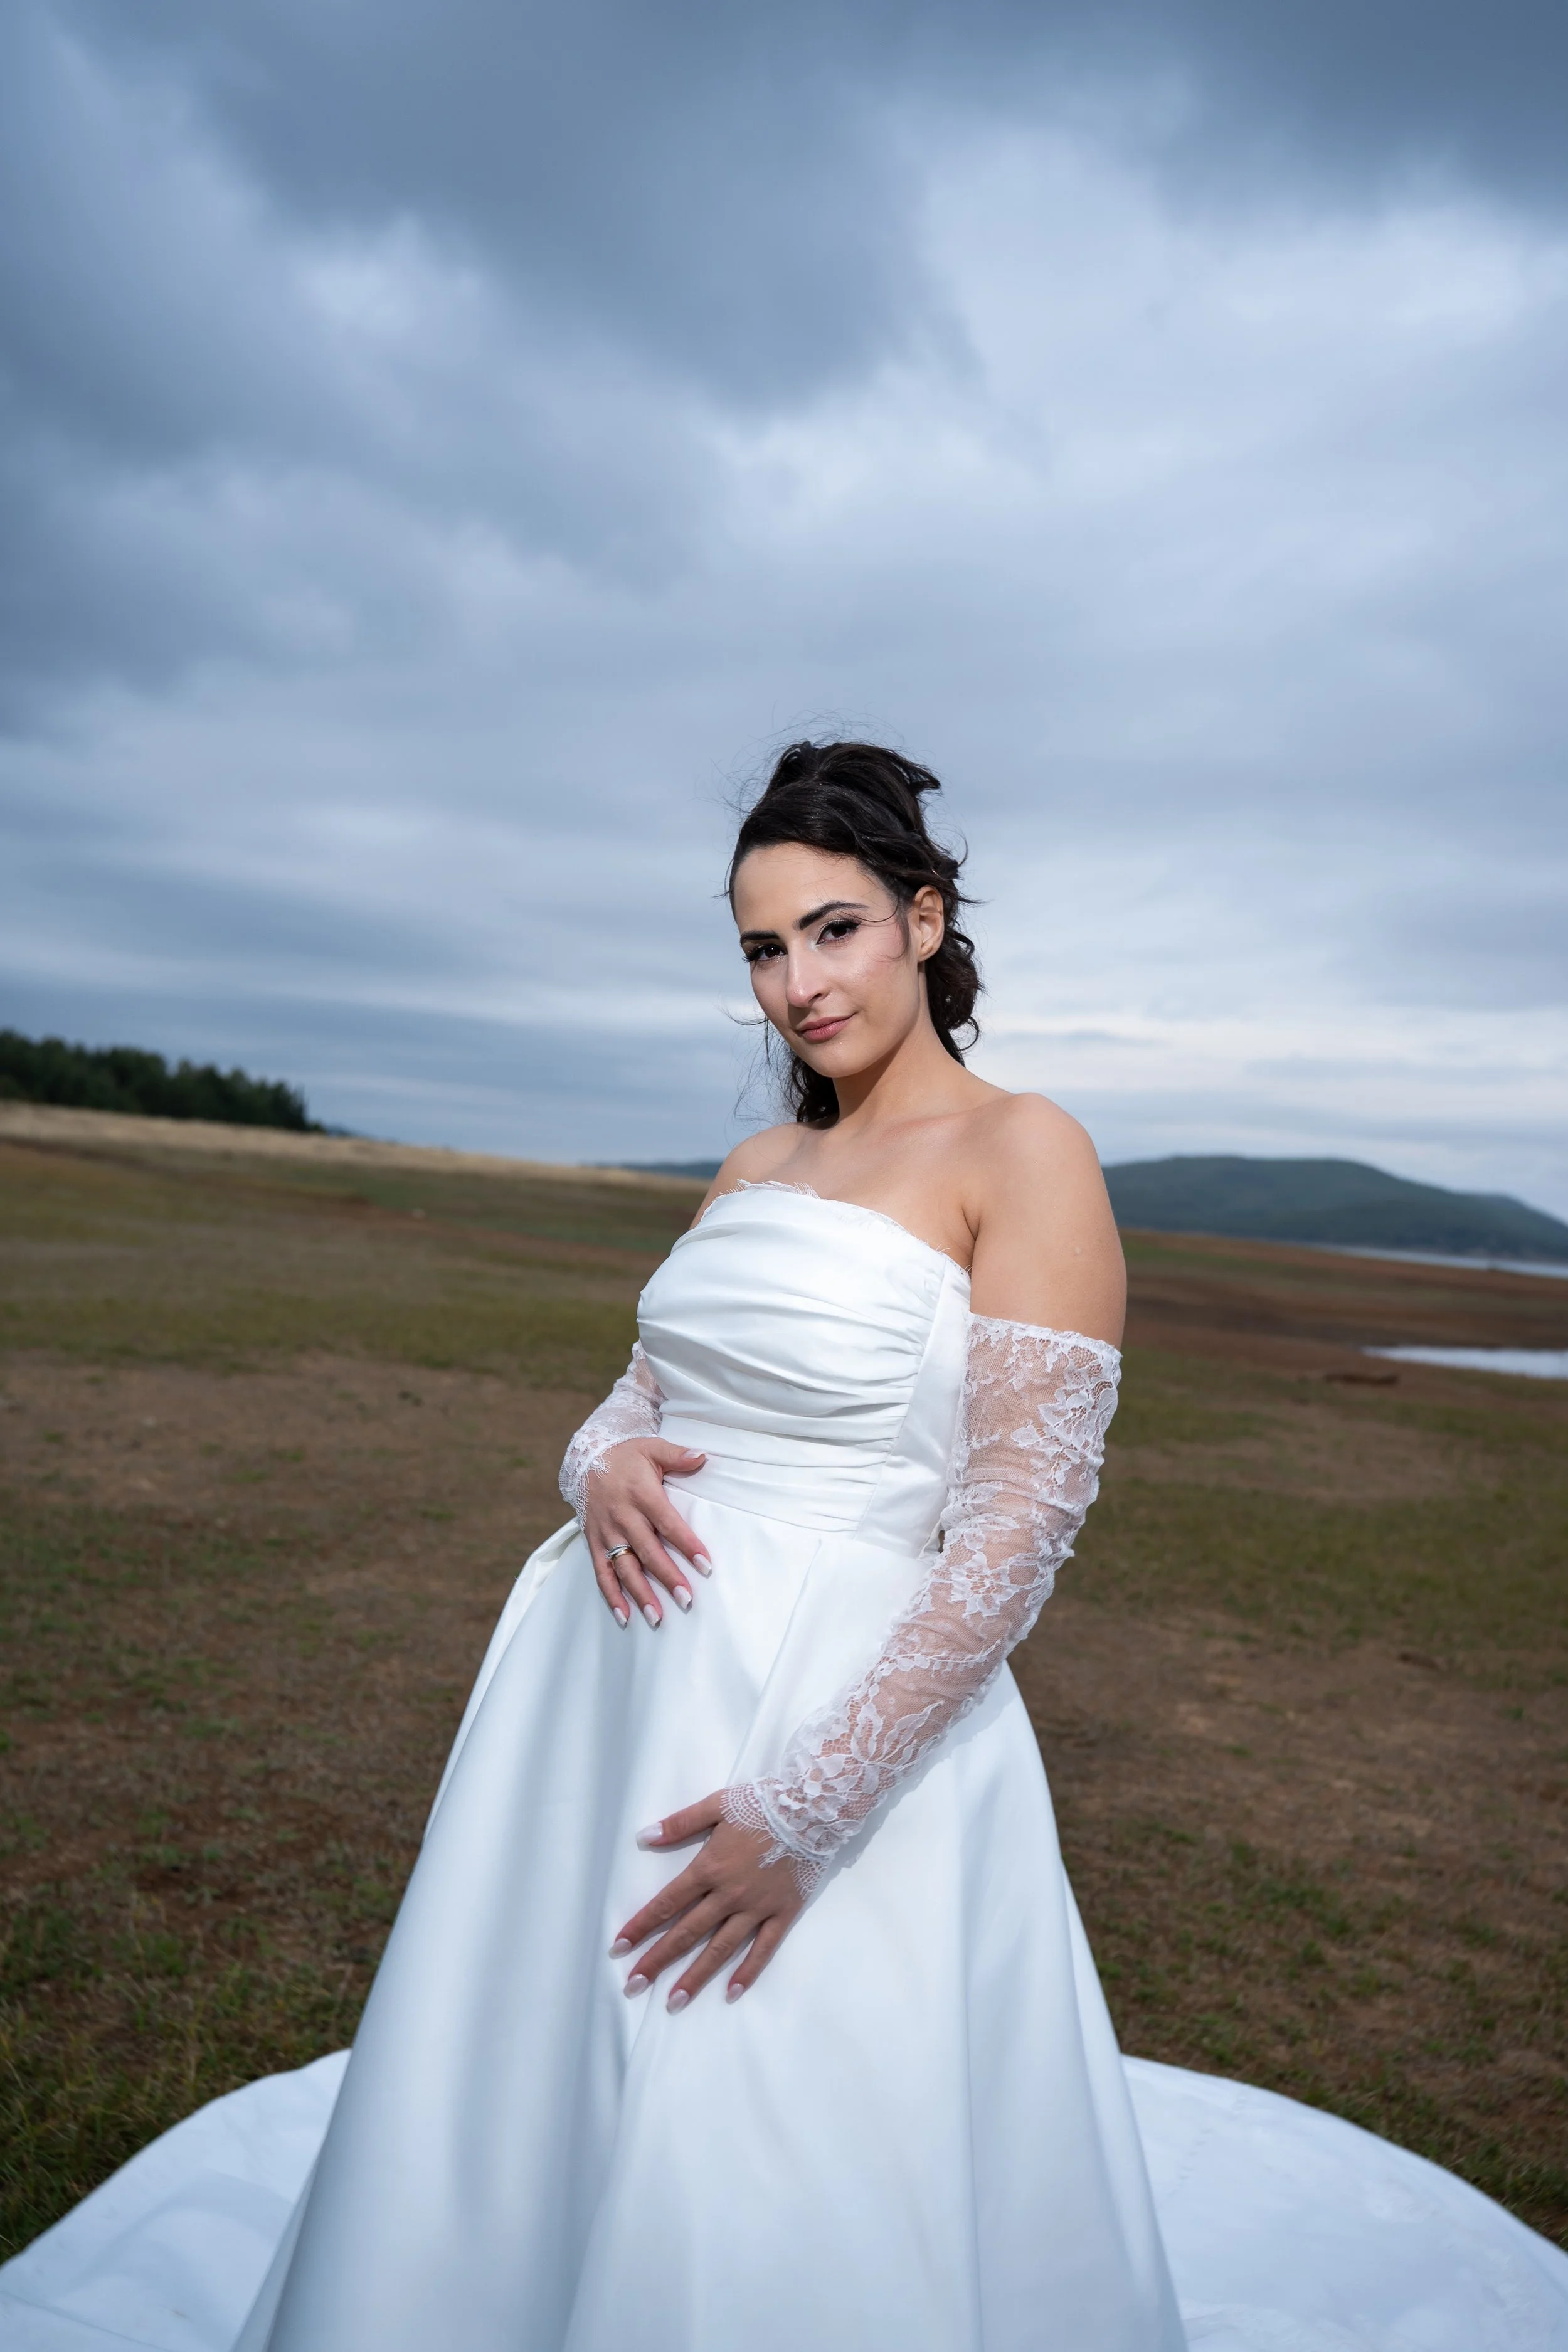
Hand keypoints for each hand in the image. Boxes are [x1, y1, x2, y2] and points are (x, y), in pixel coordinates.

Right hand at [584, 1437, 709, 1627]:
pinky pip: (601, 1573)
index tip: (706, 1565)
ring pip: (624, 1568)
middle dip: (668, 1577)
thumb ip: (678, 1455)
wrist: (585, 1457)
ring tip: (658, 1618)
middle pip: (648, 1551)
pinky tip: (624, 1616)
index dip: (687, 1544)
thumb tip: (703, 1456)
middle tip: (687, 1599)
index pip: (668, 1523)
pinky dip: (611, 1596)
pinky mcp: (593, 1542)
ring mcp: (606, 1532)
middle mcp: (623, 1516)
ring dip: (640, 1594)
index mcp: (642, 1494)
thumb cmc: (626, 1456)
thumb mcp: (652, 1448)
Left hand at [611, 1792, 805, 2008]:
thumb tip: (644, 1837)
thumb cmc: (761, 1805)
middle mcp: (728, 1895)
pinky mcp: (782, 1914)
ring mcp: (756, 1908)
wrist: (812, 1810)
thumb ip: (680, 1823)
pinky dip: (748, 1971)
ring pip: (720, 1948)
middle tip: (633, 1985)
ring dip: (696, 1976)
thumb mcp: (716, 1805)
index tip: (619, 1947)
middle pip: (687, 1933)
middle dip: (657, 1960)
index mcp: (709, 1869)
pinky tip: (732, 1993)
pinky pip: (763, 1948)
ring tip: (674, 2001)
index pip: (667, 1904)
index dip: (641, 1926)